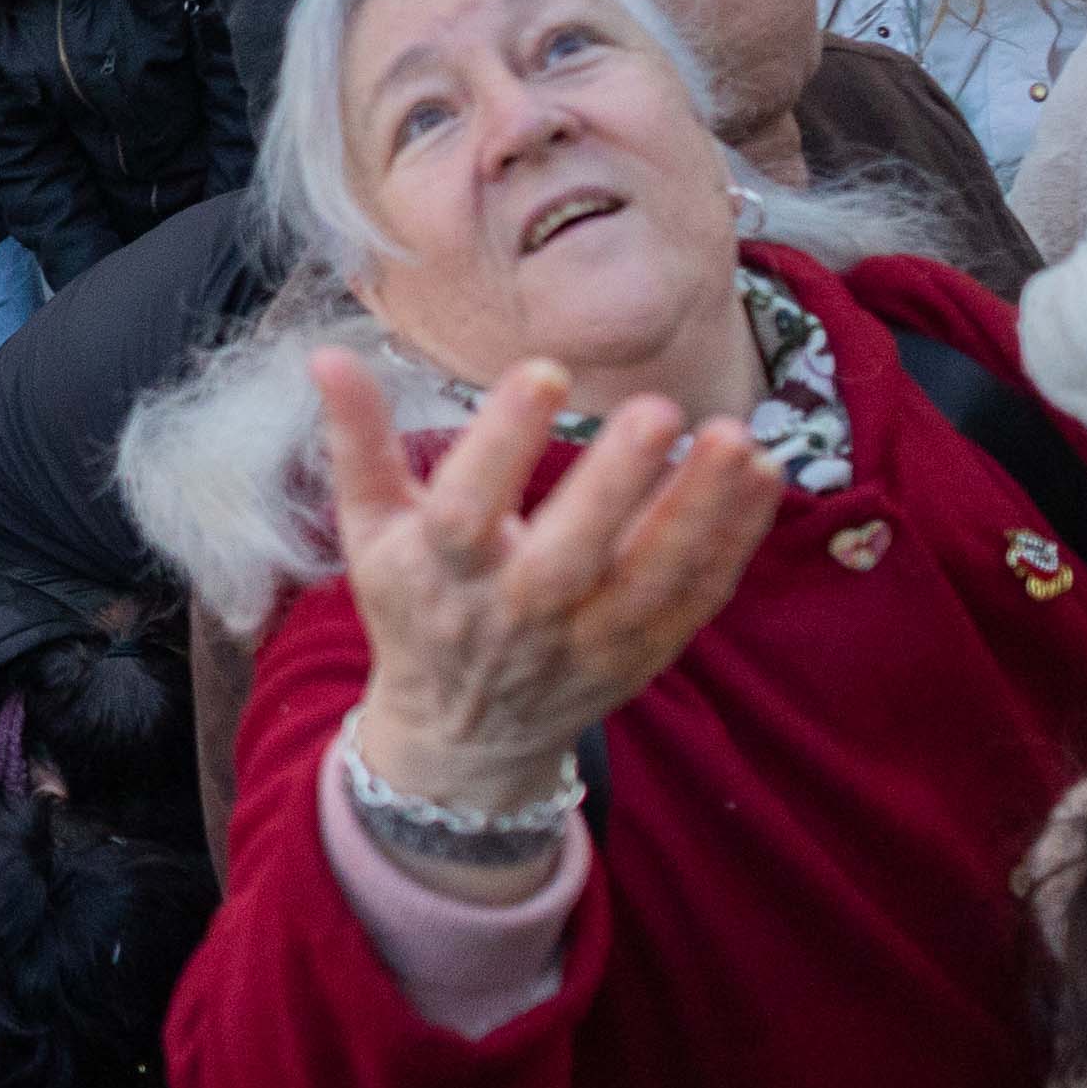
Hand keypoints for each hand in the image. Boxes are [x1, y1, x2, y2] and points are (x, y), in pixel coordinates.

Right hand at [311, 351, 780, 861]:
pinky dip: (732, 542)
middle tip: (657, 408)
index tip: (544, 370)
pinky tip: (760, 474)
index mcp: (439, 575)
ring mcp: (583, 643)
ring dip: (696, 512)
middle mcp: (512, 615)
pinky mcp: (639, 657)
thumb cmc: (416, 607)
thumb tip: (327, 352)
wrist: (462, 735)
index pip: (465, 510)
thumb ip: (357, 441)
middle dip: (612, 485)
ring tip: (734, 437)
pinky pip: (694, 600)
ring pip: (647, 583)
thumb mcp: (371, 530)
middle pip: (565, 558)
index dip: (501, 442)